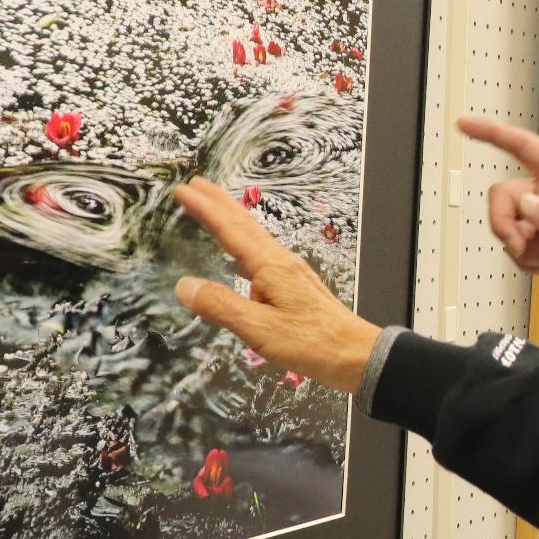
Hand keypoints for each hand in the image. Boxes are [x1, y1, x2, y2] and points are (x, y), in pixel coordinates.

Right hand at [173, 179, 380, 394]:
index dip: (205, 209)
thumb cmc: (312, 343)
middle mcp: (281, 262)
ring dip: (231, 220)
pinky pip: (261, 255)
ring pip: (254, 237)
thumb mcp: (259, 329)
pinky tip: (239, 256)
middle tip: (196, 184)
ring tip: (213, 208)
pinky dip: (244, 244)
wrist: (355, 355)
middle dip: (219, 203)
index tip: (183, 190)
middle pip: (245, 225)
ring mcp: (290, 273)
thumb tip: (184, 286)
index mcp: (271, 267)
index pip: (230, 230)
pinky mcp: (295, 287)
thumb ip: (221, 306)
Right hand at [460, 115, 538, 283]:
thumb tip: (525, 209)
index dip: (491, 133)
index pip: (522, 146)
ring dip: (522, 250)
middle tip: (520, 247)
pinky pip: (523, 248)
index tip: (464, 124)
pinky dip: (530, 262)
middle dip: (504, 225)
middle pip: (504, 198)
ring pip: (511, 227)